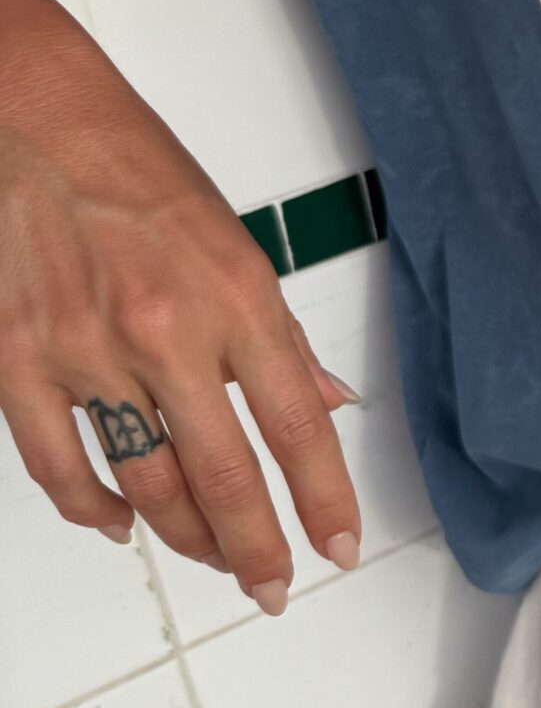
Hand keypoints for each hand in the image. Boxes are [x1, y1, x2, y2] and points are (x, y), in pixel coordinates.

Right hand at [0, 0, 363, 613]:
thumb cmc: (136, 169)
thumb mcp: (234, 241)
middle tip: (275, 588)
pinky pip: (59, 466)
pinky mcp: (17, 361)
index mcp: (235, 298)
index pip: (296, 424)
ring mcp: (85, 354)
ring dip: (187, 536)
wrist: (30, 119)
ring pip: (145, 484)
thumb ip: (277, 333)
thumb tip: (325, 401)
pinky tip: (120, 526)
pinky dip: (93, 509)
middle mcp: (165, 334)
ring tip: (215, 557)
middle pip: (223, 476)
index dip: (324, 498)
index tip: (342, 546)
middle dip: (257, 548)